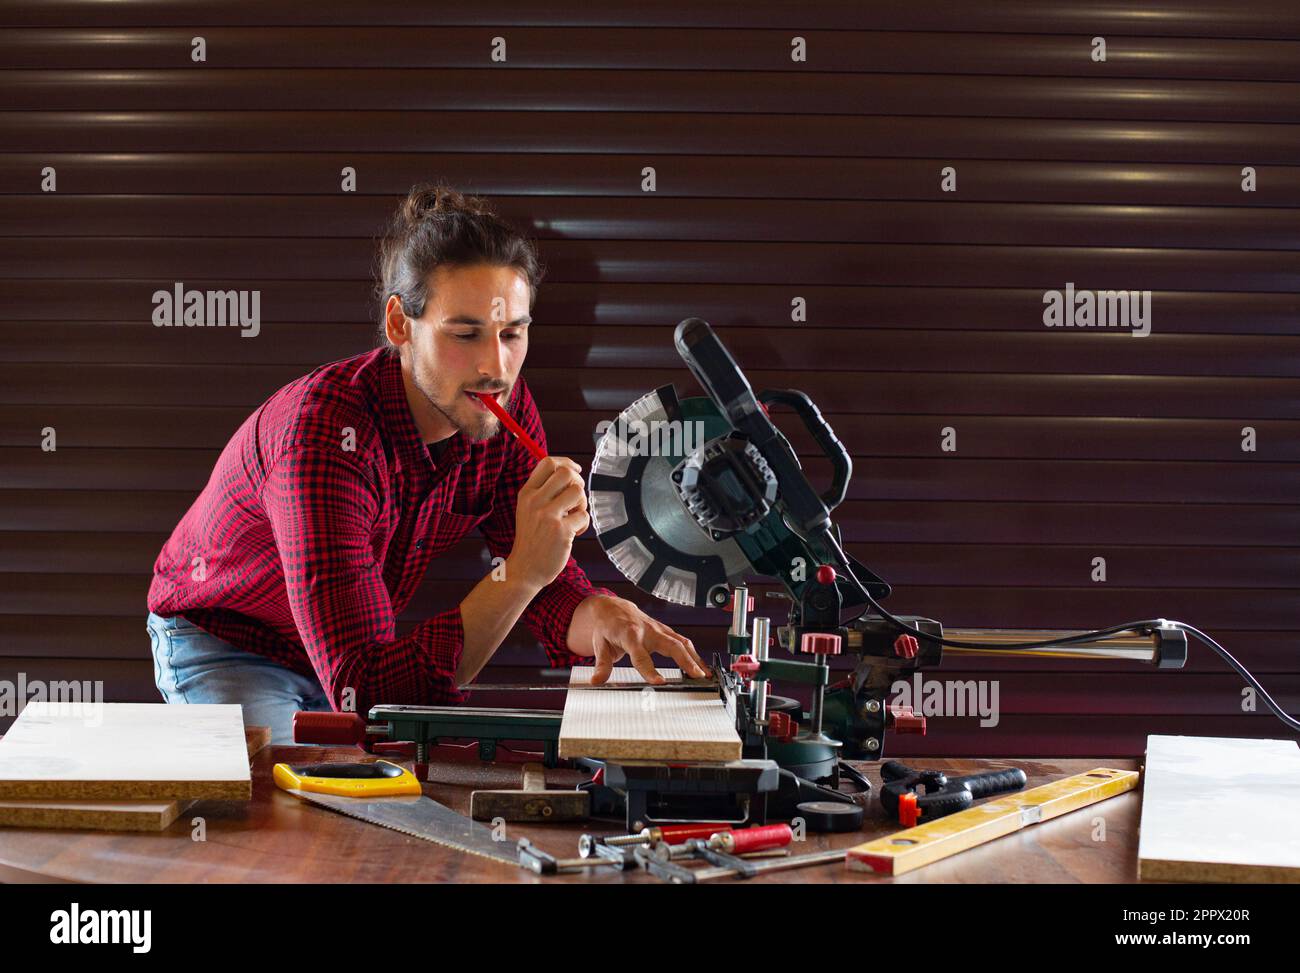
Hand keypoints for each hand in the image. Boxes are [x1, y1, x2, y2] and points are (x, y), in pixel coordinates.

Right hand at [507, 456, 588, 589]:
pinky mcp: (561, 531)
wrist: (524, 569)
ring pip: (578, 492)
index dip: (566, 463)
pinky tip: (574, 532)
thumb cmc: (531, 539)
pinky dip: (584, 524)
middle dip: (577, 483)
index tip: (575, 470)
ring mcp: (548, 516)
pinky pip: (584, 516)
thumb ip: (543, 492)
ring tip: (574, 516)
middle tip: (575, 499)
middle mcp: (535, 502)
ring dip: (582, 503)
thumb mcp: (528, 510)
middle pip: (566, 473)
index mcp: (527, 494)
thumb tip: (570, 473)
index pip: (548, 463)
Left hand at [582, 596, 709, 684]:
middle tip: (697, 676)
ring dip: (695, 658)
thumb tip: (596, 681)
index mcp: (630, 635)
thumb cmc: (607, 626)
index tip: (659, 683)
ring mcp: (659, 629)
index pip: (641, 655)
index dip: (650, 669)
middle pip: (671, 645)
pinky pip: (683, 641)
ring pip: (682, 642)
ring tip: (705, 674)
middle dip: (686, 661)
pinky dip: (694, 654)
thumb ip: (601, 664)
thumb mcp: (599, 644)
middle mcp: (648, 631)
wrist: (612, 609)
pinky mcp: (665, 631)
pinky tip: (701, 666)